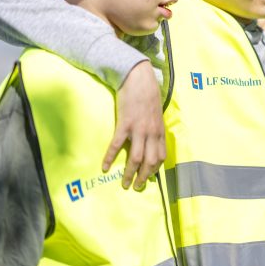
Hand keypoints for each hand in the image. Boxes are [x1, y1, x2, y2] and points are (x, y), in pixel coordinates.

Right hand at [103, 61, 165, 189]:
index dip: (154, 169)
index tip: (148, 178)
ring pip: (136, 158)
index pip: (160, 156)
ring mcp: (138, 129)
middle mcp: (151, 132)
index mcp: (160, 130)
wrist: (138, 78)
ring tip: (124, 184)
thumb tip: (152, 139)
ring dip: (130, 174)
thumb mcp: (156, 113)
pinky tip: (104, 167)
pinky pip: (117, 145)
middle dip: (143, 177)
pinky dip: (110, 157)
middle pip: (150, 161)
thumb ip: (155, 127)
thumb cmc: (148, 95)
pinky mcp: (125, 123)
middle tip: (136, 187)